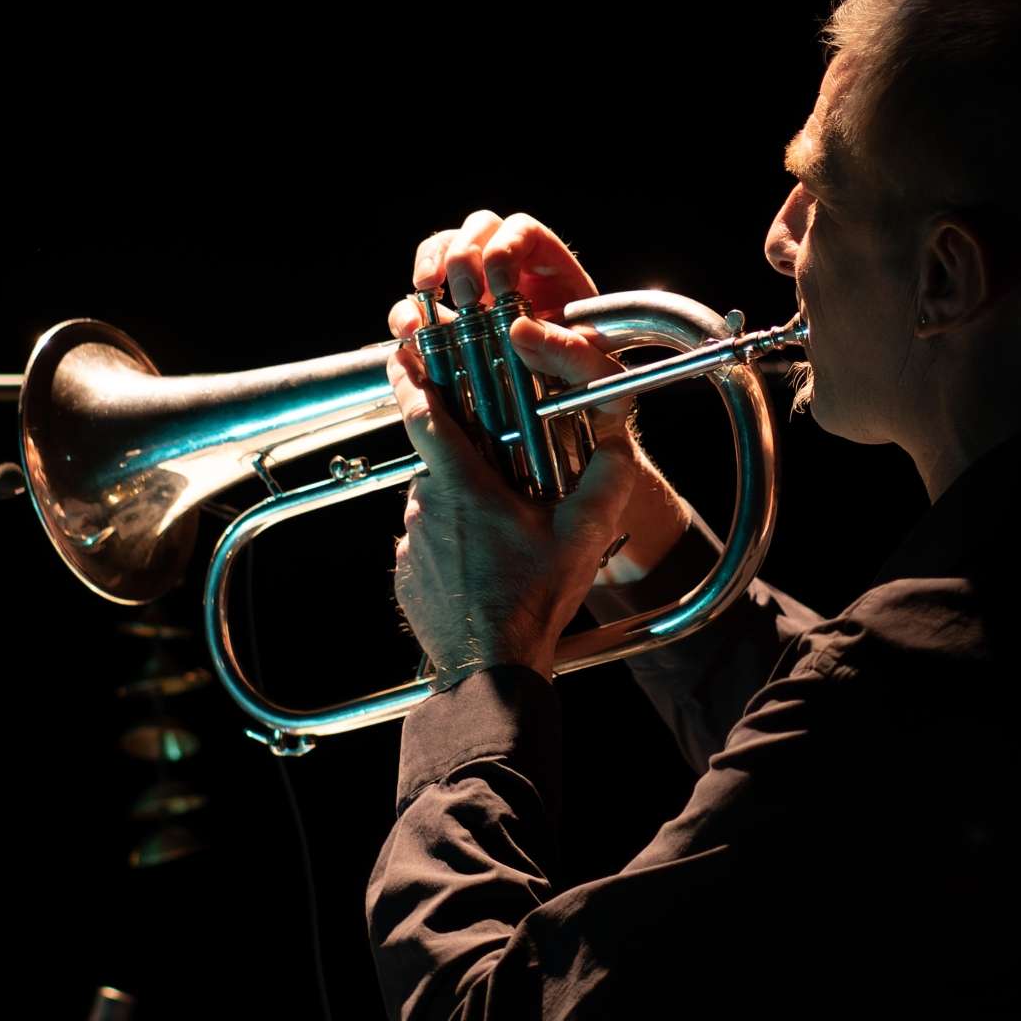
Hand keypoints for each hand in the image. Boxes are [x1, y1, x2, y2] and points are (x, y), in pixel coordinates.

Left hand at [387, 211, 691, 587]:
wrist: (491, 668)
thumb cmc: (532, 600)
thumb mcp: (581, 535)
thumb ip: (604, 481)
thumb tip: (620, 446)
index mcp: (462, 485)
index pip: (424, 413)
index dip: (410, 377)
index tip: (400, 352)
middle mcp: (426, 506)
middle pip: (440, 464)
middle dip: (466, 462)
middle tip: (503, 482)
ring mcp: (412, 543)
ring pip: (436, 505)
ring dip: (464, 510)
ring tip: (504, 539)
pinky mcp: (407, 574)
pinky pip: (429, 544)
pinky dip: (453, 547)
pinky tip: (487, 569)